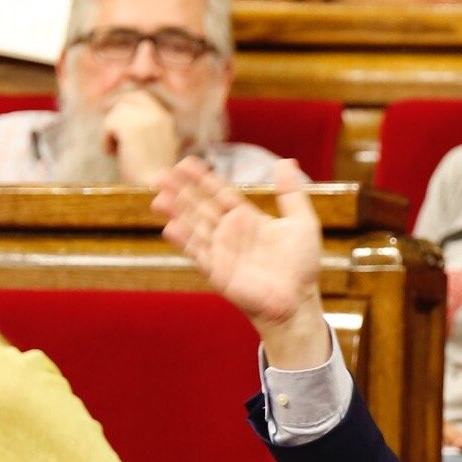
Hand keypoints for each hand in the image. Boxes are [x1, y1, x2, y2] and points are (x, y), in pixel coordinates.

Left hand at [103, 88, 180, 185]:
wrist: (153, 186)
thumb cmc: (152, 172)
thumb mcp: (155, 142)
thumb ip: (145, 126)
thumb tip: (119, 111)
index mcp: (165, 118)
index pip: (142, 96)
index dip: (125, 100)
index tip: (111, 108)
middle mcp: (157, 114)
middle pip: (126, 100)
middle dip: (114, 112)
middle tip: (105, 123)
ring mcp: (144, 119)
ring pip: (115, 114)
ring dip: (110, 131)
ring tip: (117, 151)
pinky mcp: (129, 127)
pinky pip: (108, 125)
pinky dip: (106, 141)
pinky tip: (113, 154)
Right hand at [153, 157, 330, 366]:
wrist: (298, 301)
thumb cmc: (301, 265)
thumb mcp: (302, 223)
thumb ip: (292, 193)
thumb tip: (285, 161)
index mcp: (246, 218)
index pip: (219, 193)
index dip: (203, 179)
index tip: (186, 162)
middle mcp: (229, 233)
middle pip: (200, 207)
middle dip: (180, 191)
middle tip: (159, 175)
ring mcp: (221, 252)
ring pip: (194, 227)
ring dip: (176, 213)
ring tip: (158, 198)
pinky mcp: (218, 272)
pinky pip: (199, 254)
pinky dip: (185, 242)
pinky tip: (170, 228)